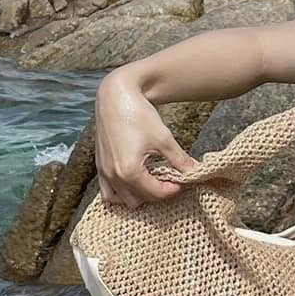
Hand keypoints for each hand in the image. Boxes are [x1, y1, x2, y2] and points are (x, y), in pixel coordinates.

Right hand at [93, 72, 198, 209]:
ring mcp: (104, 172)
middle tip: (170, 180)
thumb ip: (179, 159)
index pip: (156, 193)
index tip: (183, 182)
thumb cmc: (138, 114)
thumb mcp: (163, 138)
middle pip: (140, 200)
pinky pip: (108, 192)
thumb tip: (194, 171)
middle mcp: (114, 175)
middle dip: (157, 193)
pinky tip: (133, 182)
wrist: (115, 96)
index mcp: (130, 171)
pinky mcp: (99, 166)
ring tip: (152, 181)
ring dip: (139, 196)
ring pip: (123, 200)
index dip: (173, 190)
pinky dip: (120, 193)